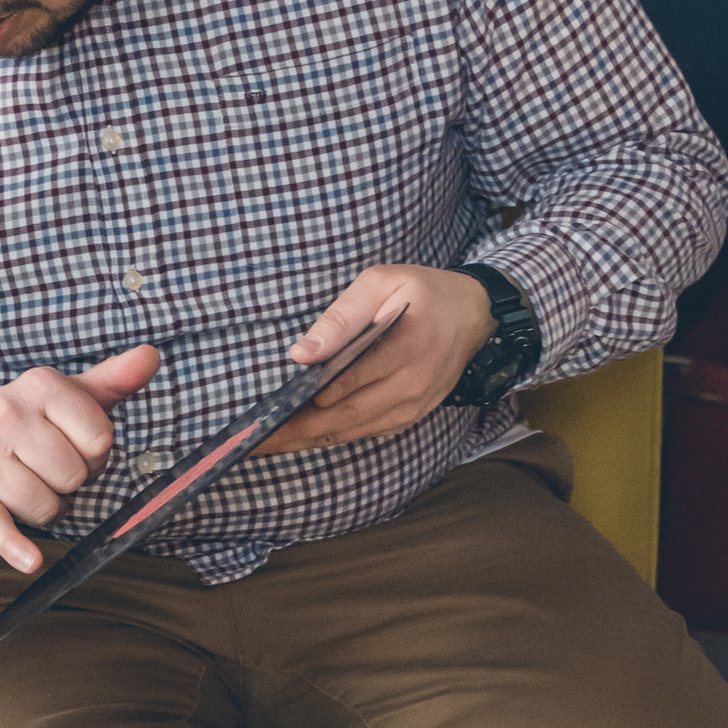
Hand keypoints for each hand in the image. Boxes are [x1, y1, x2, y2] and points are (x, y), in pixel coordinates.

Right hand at [0, 342, 161, 574]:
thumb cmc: (29, 423)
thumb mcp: (70, 396)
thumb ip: (115, 379)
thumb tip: (152, 356)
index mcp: (39, 385)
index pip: (99, 438)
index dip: (96, 453)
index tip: (75, 446)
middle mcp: (7, 413)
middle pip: (73, 475)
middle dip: (69, 483)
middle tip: (49, 469)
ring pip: (46, 506)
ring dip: (47, 508)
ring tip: (30, 488)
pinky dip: (16, 547)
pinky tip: (30, 560)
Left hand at [260, 265, 494, 454]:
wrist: (473, 315)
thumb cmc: (420, 292)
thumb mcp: (381, 282)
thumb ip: (342, 316)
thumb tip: (303, 352)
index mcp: (408, 343)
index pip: (354, 377)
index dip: (314, 397)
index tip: (274, 412)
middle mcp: (413, 381)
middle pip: (348, 414)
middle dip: (298, 430)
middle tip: (254, 441)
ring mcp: (414, 404)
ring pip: (354, 429)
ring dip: (310, 439)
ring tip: (267, 445)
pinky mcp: (411, 415)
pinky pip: (366, 432)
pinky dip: (332, 436)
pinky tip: (301, 437)